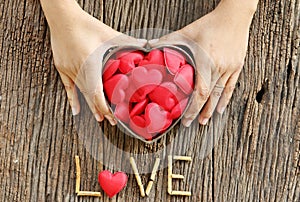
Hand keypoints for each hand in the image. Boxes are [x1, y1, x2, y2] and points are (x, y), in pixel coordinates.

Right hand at [44, 2, 145, 124]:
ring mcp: (68, 70)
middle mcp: (78, 70)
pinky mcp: (62, 67)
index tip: (112, 117)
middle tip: (111, 122)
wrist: (63, 17)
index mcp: (90, 64)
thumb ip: (128, 41)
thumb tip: (146, 43)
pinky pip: (68, 87)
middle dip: (101, 110)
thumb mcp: (108, 34)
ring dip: (91, 106)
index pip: (96, 93)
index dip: (104, 107)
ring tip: (99, 118)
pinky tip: (76, 110)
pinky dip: (73, 99)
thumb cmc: (86, 25)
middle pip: (90, 96)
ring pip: (81, 93)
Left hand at [149, 1, 256, 125]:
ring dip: (212, 109)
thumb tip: (148, 45)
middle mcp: (219, 68)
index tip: (186, 119)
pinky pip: (231, 86)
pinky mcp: (237, 66)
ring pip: (220, 94)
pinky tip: (220, 108)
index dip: (193, 108)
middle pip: (210, 97)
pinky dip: (225, 99)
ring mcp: (230, 68)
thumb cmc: (209, 24)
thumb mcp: (186, 32)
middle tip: (193, 124)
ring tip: (206, 121)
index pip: (200, 92)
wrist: (234, 16)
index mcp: (206, 62)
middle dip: (200, 112)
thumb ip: (167, 40)